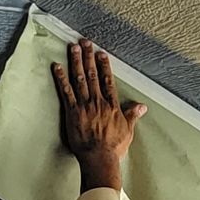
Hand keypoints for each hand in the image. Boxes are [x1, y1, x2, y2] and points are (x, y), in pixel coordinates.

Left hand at [52, 41, 146, 188]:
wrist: (99, 158)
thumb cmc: (113, 147)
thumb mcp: (128, 131)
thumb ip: (133, 116)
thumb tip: (142, 107)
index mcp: (111, 106)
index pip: (107, 81)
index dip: (104, 66)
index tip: (100, 53)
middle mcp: (98, 102)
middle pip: (92, 75)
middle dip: (88, 57)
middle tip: (85, 42)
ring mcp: (84, 106)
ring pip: (80, 79)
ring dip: (76, 62)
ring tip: (73, 47)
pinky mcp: (72, 112)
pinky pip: (66, 92)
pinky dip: (61, 79)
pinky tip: (57, 67)